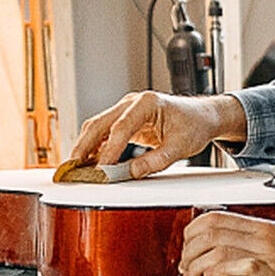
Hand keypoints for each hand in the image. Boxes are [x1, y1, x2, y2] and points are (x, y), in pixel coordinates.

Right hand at [67, 92, 246, 179]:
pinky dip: (95, 147)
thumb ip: (156, 161)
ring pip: (98, 127)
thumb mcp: (180, 147)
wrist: (202, 117)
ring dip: (85, 147)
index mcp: (148, 103)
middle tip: (73, 167)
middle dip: (84, 146)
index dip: (110, 150)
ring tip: (76, 168)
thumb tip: (130, 173)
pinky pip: (105, 133)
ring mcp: (127, 110)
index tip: (102, 169)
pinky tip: (88, 163)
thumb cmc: (194, 126)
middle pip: (100, 123)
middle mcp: (133, 102)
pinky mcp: (125, 120)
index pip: (122, 127)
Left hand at [179, 211, 274, 275]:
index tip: (187, 248)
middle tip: (185, 266)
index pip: (216, 217)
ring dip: (196, 263)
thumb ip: (258, 248)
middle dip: (188, 249)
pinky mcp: (273, 272)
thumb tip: (228, 258)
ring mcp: (268, 252)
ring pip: (217, 246)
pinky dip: (217, 271)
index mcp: (266, 227)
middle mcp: (264, 235)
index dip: (193, 231)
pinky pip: (237, 264)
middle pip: (210, 229)